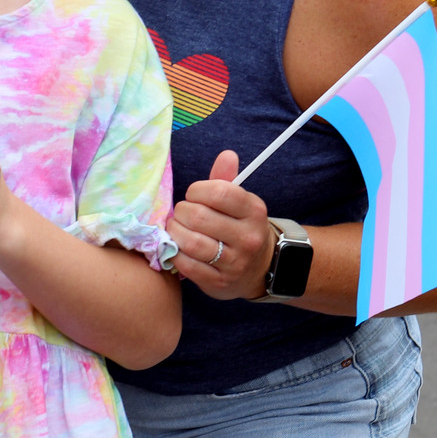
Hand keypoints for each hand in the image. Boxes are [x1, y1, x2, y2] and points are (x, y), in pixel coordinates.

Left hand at [164, 151, 278, 300]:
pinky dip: (175, 254)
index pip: (220, 192)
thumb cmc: (240, 227)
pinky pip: (187, 266)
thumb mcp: (240, 202)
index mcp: (254, 211)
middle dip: (182, 212)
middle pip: (200, 217)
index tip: (193, 195)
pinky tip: (176, 247)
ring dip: (175, 232)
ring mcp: (235, 263)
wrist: (261, 268)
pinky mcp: (220, 282)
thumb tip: (227, 154)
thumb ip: (227, 179)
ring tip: (175, 228)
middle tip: (181, 213)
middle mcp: (248, 237)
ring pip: (192, 242)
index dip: (197, 190)